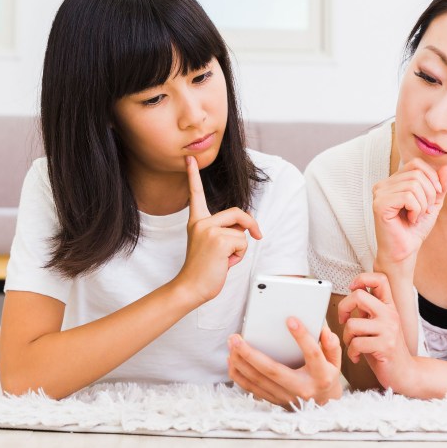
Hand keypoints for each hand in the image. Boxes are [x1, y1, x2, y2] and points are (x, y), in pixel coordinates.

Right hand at [174, 156, 262, 306]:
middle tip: (257, 235)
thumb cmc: (203, 269)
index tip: (189, 159)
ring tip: (224, 259)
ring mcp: (209, 230)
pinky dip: (239, 256)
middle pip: (238, 212)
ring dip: (240, 248)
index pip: (196, 194)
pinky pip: (243, 243)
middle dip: (251, 225)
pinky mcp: (219, 240)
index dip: (192, 175)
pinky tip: (224, 263)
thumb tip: (244, 226)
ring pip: (242, 232)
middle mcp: (201, 222)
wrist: (191, 288)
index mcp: (196, 221)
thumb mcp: (213, 244)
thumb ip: (225, 230)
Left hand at [227, 319, 342, 406]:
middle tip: (237, 338)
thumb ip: (332, 345)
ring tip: (232, 345)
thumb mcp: (335, 361)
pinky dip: (240, 375)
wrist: (323, 406)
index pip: (312, 354)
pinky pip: (252, 389)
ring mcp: (286, 397)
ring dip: (241, 363)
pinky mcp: (275, 400)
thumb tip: (324, 331)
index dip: (302, 337)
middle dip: (252, 354)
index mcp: (321, 375)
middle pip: (273, 370)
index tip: (290, 320)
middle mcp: (302, 388)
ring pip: (258, 381)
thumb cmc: (326, 377)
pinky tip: (232, 361)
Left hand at [338, 272, 417, 391]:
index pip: (380, 279)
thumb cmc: (386, 349)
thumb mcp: (378, 325)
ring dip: (346, 337)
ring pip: (353, 323)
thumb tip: (353, 293)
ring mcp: (389, 330)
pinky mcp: (385, 346)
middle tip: (343, 320)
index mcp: (389, 306)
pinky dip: (351, 352)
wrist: (404, 373)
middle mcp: (390, 314)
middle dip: (344, 308)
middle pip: (359, 295)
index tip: (352, 288)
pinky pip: (356, 344)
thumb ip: (368, 310)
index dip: (362, 278)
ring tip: (352, 345)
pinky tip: (357, 356)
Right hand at [372, 160, 446, 271]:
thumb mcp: (433, 203)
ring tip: (417, 216)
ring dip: (423, 204)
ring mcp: (379, 193)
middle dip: (430, 193)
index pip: (416, 163)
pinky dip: (416, 209)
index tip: (436, 195)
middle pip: (417, 174)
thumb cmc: (415, 228)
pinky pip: (407, 196)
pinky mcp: (380, 204)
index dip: (432, 176)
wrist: (405, 251)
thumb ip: (440, 185)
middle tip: (425, 211)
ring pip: (414, 185)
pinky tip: (411, 219)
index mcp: (393, 181)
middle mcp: (383, 184)